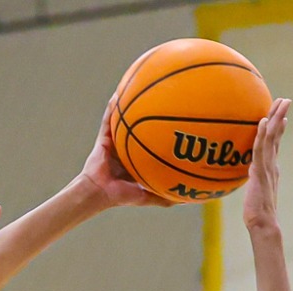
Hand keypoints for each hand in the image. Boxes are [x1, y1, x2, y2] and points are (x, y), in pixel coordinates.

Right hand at [79, 95, 172, 209]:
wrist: (100, 193)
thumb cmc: (123, 196)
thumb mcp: (149, 196)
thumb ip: (167, 197)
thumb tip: (192, 200)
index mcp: (139, 159)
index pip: (154, 143)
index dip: (165, 133)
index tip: (179, 122)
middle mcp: (128, 147)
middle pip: (142, 127)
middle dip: (152, 113)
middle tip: (166, 99)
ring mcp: (115, 141)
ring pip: (125, 120)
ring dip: (130, 105)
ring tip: (139, 87)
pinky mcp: (103, 138)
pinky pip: (108, 120)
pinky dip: (112, 108)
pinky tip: (118, 95)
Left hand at [242, 98, 289, 233]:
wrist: (263, 223)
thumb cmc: (257, 211)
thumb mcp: (255, 189)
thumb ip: (255, 177)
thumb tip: (251, 169)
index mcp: (271, 167)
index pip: (275, 142)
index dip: (278, 127)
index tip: (282, 114)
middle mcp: (272, 164)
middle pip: (277, 135)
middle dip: (280, 115)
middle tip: (285, 100)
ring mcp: (268, 167)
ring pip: (272, 138)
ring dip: (276, 118)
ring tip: (281, 103)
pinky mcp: (261, 172)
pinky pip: (261, 149)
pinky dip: (262, 134)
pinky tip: (263, 121)